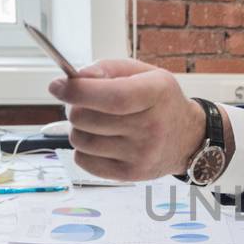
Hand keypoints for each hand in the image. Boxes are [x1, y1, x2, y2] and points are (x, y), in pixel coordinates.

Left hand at [47, 59, 206, 180]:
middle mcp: (151, 127)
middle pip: (87, 118)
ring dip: (78, 128)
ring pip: (81, 140)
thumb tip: (74, 78)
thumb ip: (107, 69)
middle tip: (81, 103)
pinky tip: (100, 140)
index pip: (111, 97)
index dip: (77, 91)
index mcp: (156, 94)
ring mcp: (141, 154)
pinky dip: (83, 149)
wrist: (187, 138)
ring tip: (94, 122)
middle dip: (73, 107)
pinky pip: (84, 161)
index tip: (56, 86)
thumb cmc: (159, 101)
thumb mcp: (142, 73)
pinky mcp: (130, 174)